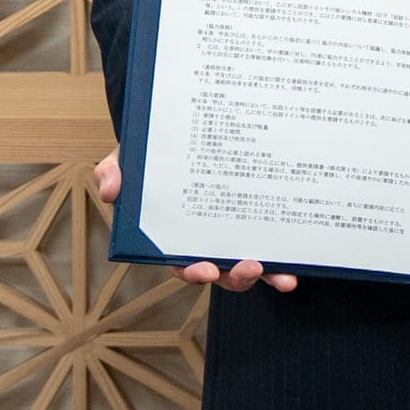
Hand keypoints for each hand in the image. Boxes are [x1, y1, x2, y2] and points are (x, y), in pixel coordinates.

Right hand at [92, 147, 298, 293]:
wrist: (186, 132)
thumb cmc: (157, 153)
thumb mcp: (130, 157)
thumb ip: (114, 171)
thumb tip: (109, 189)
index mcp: (174, 235)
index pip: (181, 262)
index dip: (193, 272)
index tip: (204, 270)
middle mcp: (206, 241)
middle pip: (221, 271)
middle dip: (236, 277)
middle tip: (250, 267)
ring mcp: (234, 234)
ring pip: (249, 267)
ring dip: (266, 276)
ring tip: (282, 276)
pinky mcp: (259, 222)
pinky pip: (273, 246)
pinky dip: (285, 260)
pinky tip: (299, 264)